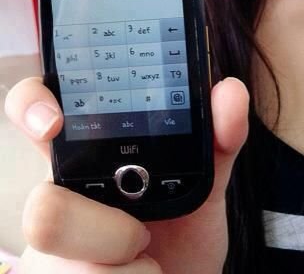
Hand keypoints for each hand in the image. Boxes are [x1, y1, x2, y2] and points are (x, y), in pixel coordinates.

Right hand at [4, 76, 248, 272]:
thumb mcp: (204, 181)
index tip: (54, 123)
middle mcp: (59, 196)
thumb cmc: (179, 231)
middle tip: (141, 235)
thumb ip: (218, 136)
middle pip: (44, 211)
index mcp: (86, 153)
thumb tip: (230, 90)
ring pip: (75, 268)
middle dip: (106, 232)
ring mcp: (54, 251)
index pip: (35, 109)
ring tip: (149, 261)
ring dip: (131, 271)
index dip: (31, 106)